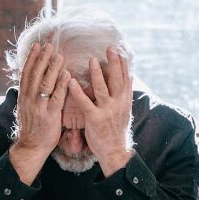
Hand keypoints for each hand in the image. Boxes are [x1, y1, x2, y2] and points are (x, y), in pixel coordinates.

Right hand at [10, 42, 70, 184]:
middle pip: (35, 74)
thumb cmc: (33, 127)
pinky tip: (66, 75)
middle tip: (49, 45)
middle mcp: (29, 99)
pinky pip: (56, 97)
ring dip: (52, 68)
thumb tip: (34, 80)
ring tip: (59, 55)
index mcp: (23, 97)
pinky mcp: (49, 116)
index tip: (37, 46)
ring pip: (44, 83)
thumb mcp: (27, 108)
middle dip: (42, 58)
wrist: (31, 147)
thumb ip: (31, 94)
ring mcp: (39, 107)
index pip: (26, 73)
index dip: (32, 59)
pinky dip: (61, 85)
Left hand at [68, 47, 133, 176]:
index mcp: (125, 101)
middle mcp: (118, 104)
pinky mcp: (94, 118)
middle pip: (117, 79)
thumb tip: (127, 79)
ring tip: (91, 60)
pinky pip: (85, 102)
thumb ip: (123, 95)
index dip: (123, 64)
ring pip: (102, 88)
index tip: (119, 51)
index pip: (126, 78)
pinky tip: (71, 81)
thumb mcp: (124, 111)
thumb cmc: (116, 130)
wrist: (114, 151)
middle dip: (114, 63)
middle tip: (110, 48)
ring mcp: (107, 111)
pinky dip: (78, 91)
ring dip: (97, 73)